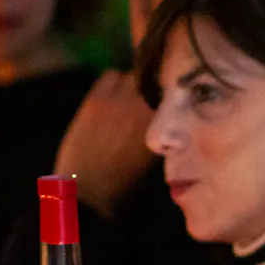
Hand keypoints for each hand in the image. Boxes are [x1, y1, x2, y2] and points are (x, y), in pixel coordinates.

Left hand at [54, 70, 157, 216]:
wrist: (90, 189)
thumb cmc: (128, 181)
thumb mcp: (157, 156)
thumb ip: (166, 130)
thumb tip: (171, 113)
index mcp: (164, 123)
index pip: (174, 90)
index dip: (171, 90)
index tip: (170, 95)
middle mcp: (145, 105)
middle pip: (154, 78)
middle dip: (153, 85)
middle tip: (149, 96)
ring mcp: (119, 99)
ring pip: (132, 75)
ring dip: (133, 83)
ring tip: (129, 98)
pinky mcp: (96, 98)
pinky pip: (110, 76)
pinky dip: (114, 82)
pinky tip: (112, 97)